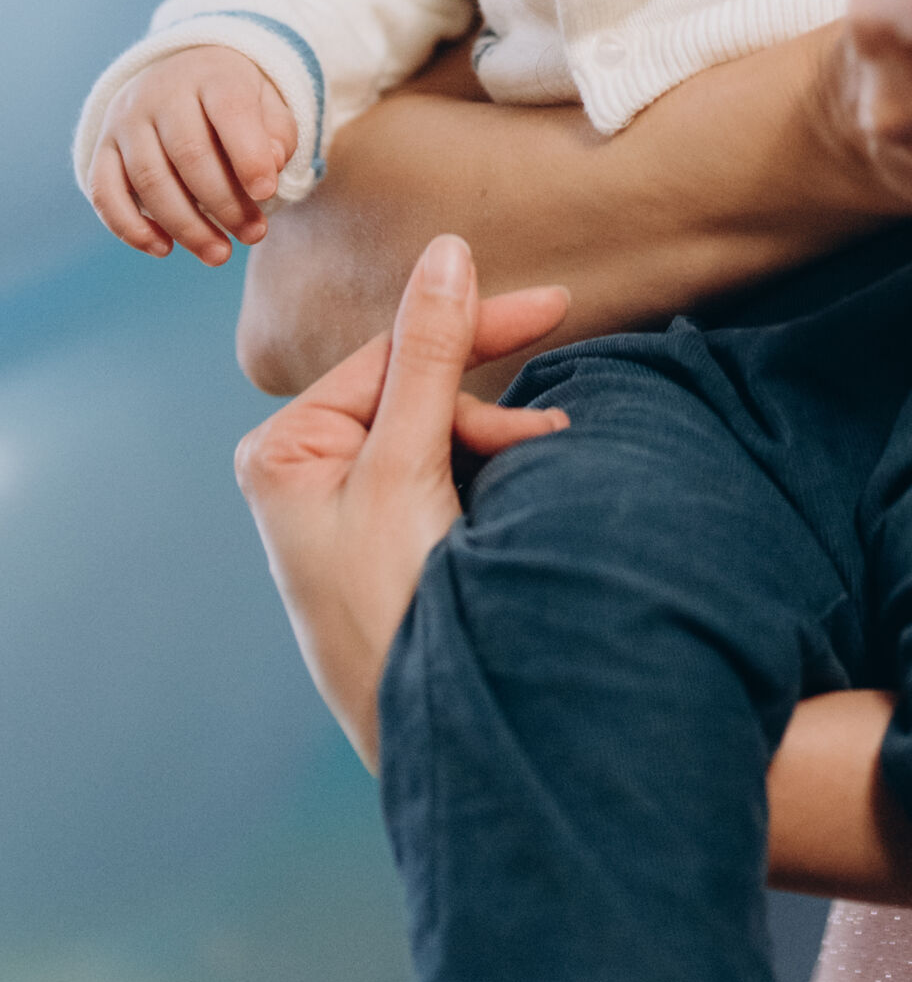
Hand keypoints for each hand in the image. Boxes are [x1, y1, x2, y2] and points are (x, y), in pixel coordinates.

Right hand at [90, 46, 298, 264]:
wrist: (179, 74)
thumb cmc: (233, 102)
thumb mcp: (266, 103)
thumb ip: (277, 133)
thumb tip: (272, 166)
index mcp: (211, 75)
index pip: (230, 110)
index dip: (248, 156)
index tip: (267, 194)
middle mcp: (162, 93)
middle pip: (189, 153)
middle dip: (224, 203)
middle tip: (253, 235)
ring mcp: (126, 120)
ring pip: (149, 180)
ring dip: (185, 226)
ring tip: (219, 254)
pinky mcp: (102, 148)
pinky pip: (105, 192)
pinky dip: (130, 227)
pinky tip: (164, 249)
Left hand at [234, 234, 570, 767]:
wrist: (426, 730)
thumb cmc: (389, 605)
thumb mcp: (407, 467)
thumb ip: (431, 356)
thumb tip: (445, 252)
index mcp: (285, 449)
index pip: (392, 357)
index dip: (472, 326)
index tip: (555, 303)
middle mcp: (311, 472)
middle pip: (418, 392)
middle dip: (488, 406)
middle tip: (554, 429)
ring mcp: (352, 511)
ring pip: (443, 434)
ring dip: (500, 442)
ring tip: (549, 464)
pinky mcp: (393, 543)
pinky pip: (450, 477)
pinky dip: (496, 474)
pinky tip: (530, 484)